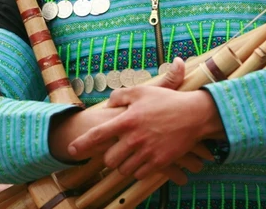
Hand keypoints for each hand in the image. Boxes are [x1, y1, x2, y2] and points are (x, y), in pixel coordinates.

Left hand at [67, 58, 224, 180]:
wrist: (194, 115)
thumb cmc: (166, 101)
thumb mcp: (142, 91)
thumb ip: (120, 96)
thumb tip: (109, 103)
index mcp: (127, 120)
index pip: (97, 135)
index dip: (81, 144)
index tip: (71, 150)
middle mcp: (134, 138)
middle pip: (109, 160)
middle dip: (109, 157)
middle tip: (116, 151)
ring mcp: (147, 152)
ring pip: (123, 169)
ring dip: (124, 164)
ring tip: (131, 155)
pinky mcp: (159, 162)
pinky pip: (140, 174)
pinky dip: (138, 169)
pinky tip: (143, 159)